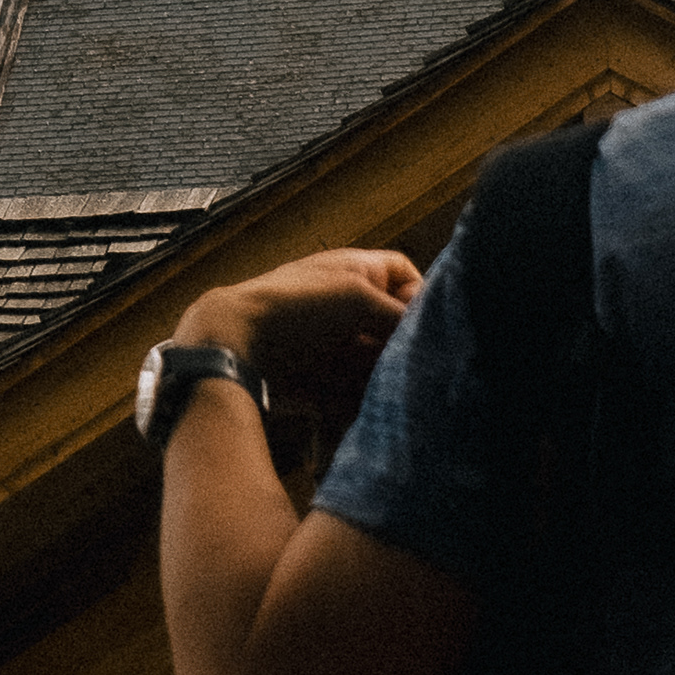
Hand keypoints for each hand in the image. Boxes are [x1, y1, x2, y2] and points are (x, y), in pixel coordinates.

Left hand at [176, 247, 421, 412]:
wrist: (237, 344)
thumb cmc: (297, 305)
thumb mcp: (357, 297)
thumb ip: (400, 314)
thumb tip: (436, 339)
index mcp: (355, 270)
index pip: (403, 273)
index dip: (419, 295)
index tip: (427, 323)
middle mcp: (347, 303)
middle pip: (394, 325)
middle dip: (404, 346)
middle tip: (414, 364)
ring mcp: (335, 340)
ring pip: (380, 360)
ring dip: (387, 375)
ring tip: (392, 387)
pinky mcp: (324, 376)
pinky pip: (358, 388)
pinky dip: (365, 396)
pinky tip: (369, 404)